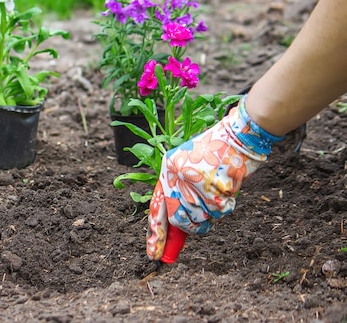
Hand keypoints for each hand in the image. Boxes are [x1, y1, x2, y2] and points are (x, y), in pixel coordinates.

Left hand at [146, 96, 283, 262]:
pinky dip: (225, 204)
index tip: (154, 255)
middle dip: (191, 223)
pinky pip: (219, 213)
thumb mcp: (186, 167)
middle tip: (204, 207)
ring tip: (215, 191)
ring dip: (209, 213)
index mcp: (167, 172)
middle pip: (180, 220)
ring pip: (201, 220)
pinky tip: (226, 187)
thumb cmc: (212, 152)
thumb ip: (178, 193)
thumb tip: (178, 227)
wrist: (237, 136)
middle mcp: (177, 179)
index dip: (156, 235)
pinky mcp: (215, 190)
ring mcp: (195, 186)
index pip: (157, 210)